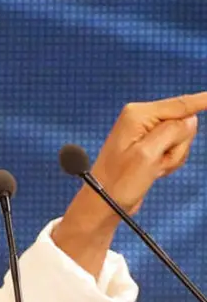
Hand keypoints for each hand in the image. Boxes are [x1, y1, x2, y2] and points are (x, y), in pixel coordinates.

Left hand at [53, 92, 206, 276]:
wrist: (105, 201)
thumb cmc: (119, 181)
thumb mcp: (148, 155)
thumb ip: (171, 132)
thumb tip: (190, 118)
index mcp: (138, 114)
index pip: (180, 104)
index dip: (203, 100)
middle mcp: (141, 118)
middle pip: (184, 124)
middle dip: (178, 146)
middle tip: (157, 162)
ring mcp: (145, 131)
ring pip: (181, 139)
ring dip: (172, 157)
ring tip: (152, 168)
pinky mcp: (149, 144)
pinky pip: (174, 149)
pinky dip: (169, 162)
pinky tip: (153, 170)